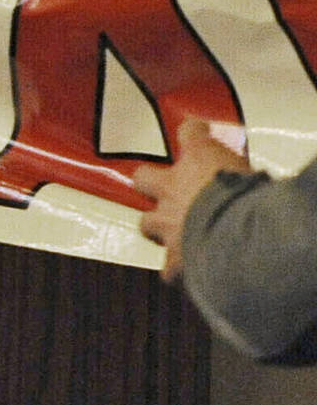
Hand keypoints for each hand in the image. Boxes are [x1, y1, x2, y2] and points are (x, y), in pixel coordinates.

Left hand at [135, 117, 252, 280]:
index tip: (198, 131)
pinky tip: (186, 272)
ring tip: (175, 234)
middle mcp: (174, 187)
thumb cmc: (255, 197)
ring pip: (147, 223)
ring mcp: (168, 222)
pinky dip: (177, 271)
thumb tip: (261, 182)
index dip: (194, 132)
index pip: (191, 133)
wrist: (241, 233)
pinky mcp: (174, 256)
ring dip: (159, 228)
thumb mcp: (257, 176)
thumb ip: (248, 177)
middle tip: (166, 190)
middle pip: (144, 177)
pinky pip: (169, 268)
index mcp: (201, 160)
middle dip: (152, 184)